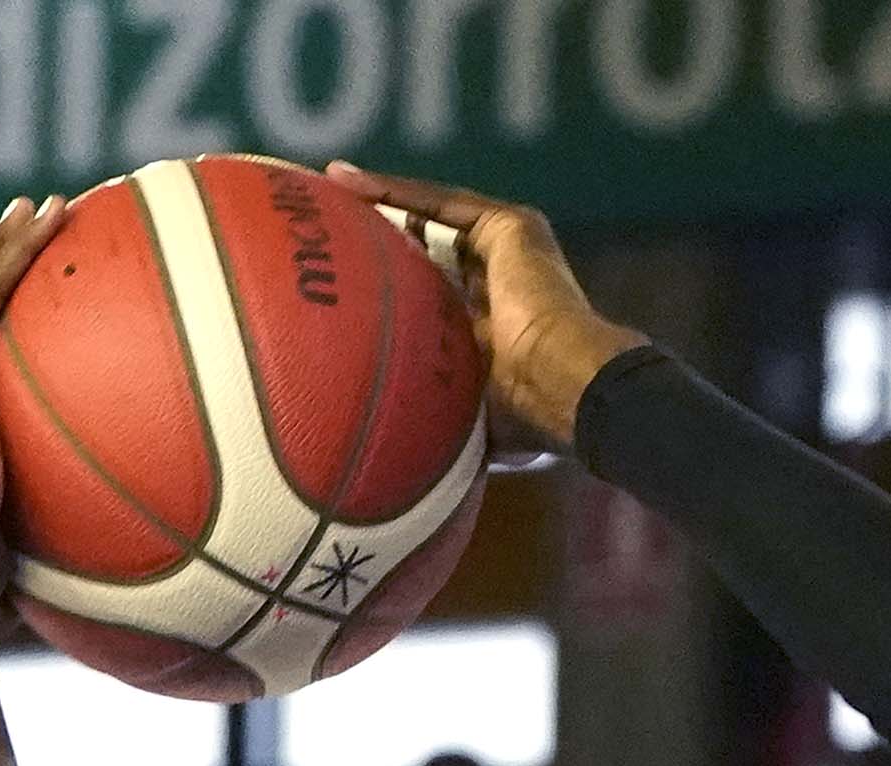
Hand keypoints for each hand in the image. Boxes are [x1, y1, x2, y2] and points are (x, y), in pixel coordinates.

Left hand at [324, 168, 645, 453]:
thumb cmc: (521, 419)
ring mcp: (511, 253)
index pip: (433, 294)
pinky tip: (347, 182)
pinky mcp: (512, 227)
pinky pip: (440, 203)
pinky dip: (394, 191)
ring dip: (380, 200)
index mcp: (493, 330)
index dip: (390, 283)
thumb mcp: (461, 417)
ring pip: (432, 217)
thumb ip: (431, 413)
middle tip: (328, 222)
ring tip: (330, 185)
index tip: (341, 279)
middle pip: (429, 248)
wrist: (563, 389)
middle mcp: (503, 284)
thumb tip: (386, 458)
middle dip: (380, 233)